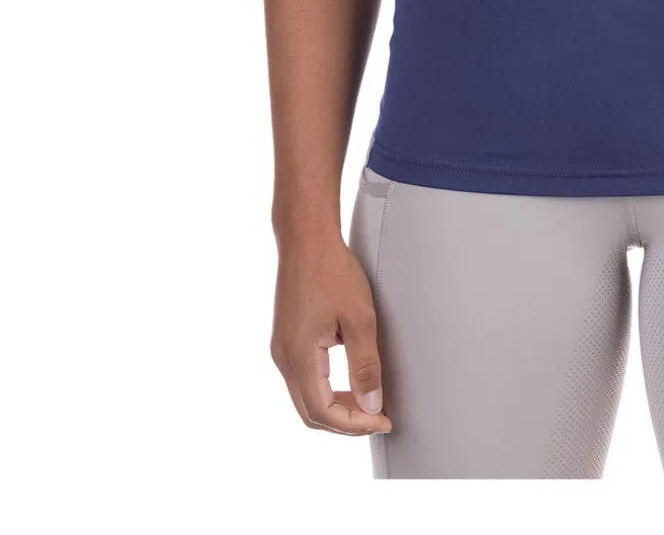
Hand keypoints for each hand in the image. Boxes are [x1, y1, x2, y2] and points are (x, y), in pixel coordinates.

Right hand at [270, 232, 393, 435]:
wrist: (306, 238)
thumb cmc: (332, 270)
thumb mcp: (359, 317)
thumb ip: (365, 365)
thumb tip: (371, 406)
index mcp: (299, 356)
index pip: (323, 412)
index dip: (355, 425)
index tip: (383, 421)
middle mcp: (283, 358)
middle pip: (310, 413)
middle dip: (345, 423)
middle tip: (378, 418)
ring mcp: (281, 349)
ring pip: (305, 399)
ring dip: (335, 408)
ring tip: (368, 404)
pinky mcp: (285, 340)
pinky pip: (303, 380)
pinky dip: (325, 391)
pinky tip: (348, 384)